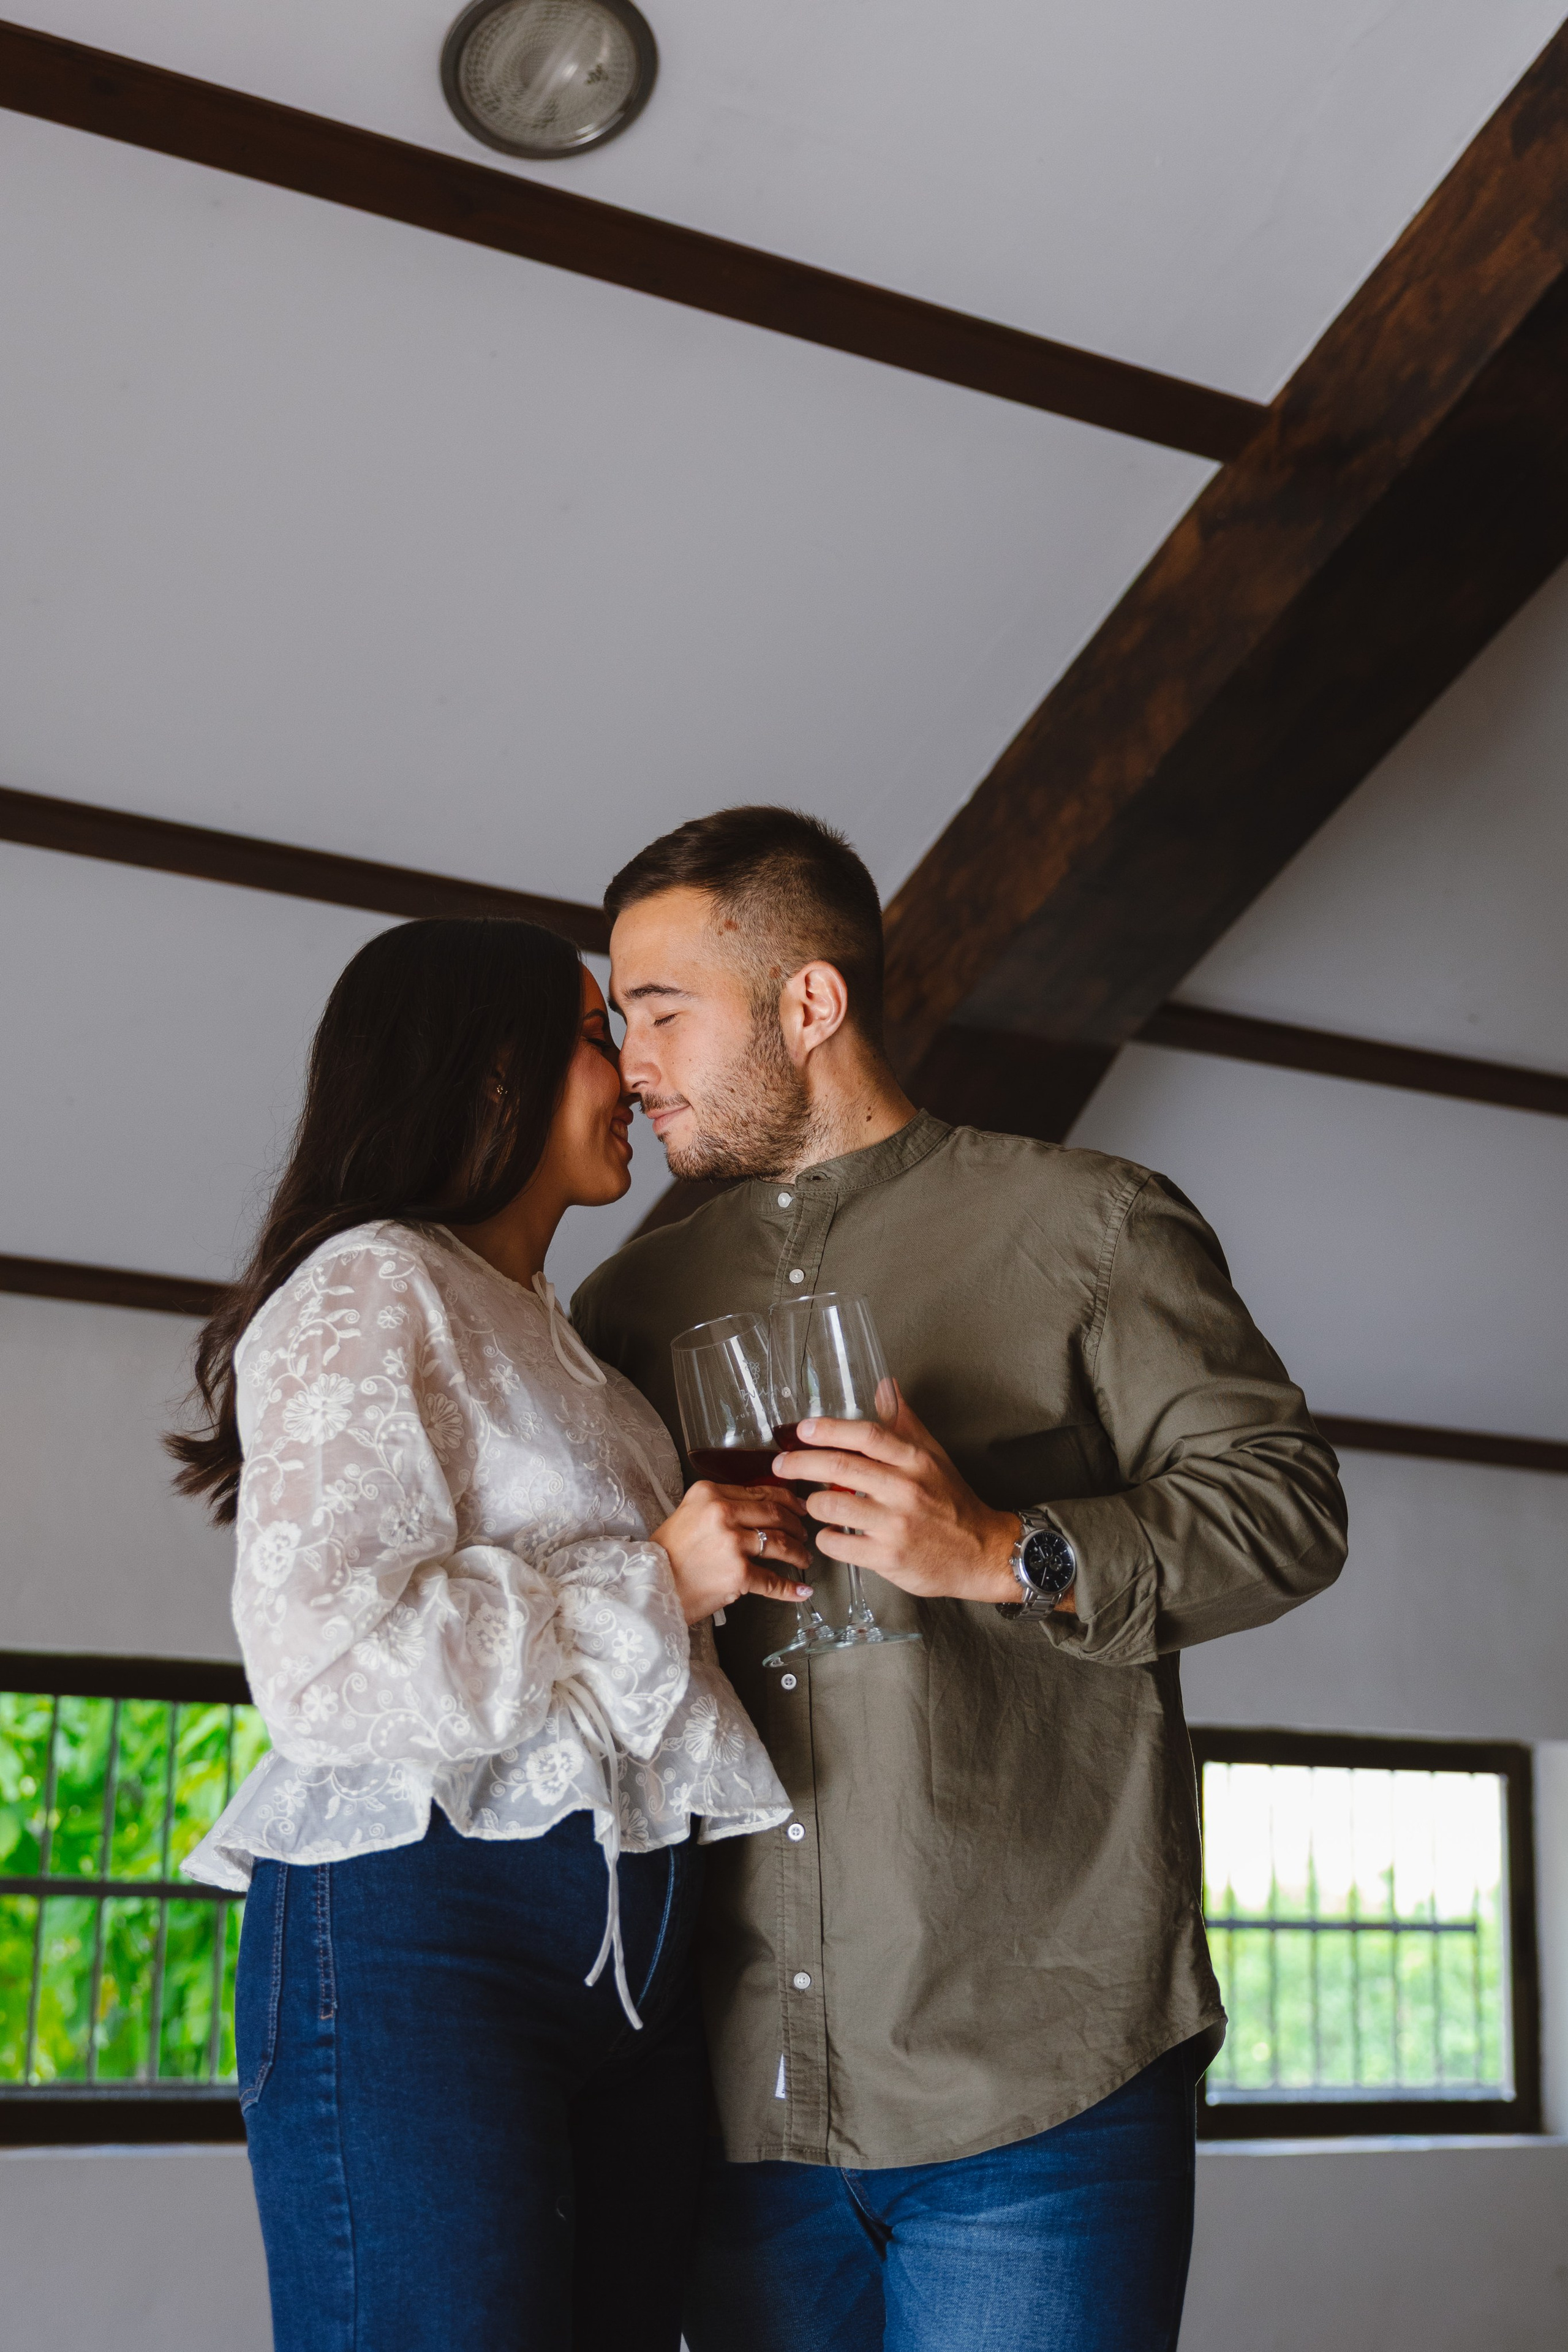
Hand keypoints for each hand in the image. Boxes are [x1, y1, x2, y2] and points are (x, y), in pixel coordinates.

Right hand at [653, 1482, 815, 1626]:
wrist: (649, 1585)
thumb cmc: (667, 1553)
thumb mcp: (689, 1513)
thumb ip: (720, 1506)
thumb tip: (760, 1508)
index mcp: (710, 1493)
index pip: (761, 1492)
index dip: (787, 1500)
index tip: (798, 1507)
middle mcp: (723, 1513)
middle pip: (776, 1514)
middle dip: (797, 1525)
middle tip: (804, 1533)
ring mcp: (732, 1543)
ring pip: (780, 1543)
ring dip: (798, 1553)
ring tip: (803, 1559)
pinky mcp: (738, 1574)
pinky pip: (773, 1580)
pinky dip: (790, 1588)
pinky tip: (800, 1591)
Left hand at [773, 1386, 1056, 1609]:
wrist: (982, 1552)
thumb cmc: (953, 1502)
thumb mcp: (933, 1456)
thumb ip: (905, 1422)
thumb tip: (885, 1385)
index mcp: (914, 1461)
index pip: (866, 1435)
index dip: (829, 1429)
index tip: (803, 1429)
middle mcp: (904, 1489)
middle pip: (839, 1467)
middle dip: (800, 1462)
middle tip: (782, 1464)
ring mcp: (895, 1525)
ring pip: (831, 1505)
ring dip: (813, 1502)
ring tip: (813, 1502)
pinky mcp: (887, 1557)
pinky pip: (837, 1544)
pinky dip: (825, 1537)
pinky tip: (831, 1533)